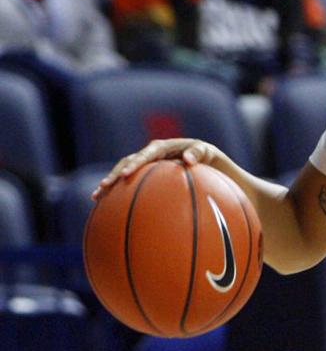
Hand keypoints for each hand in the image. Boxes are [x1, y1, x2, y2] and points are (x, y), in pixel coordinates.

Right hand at [92, 137, 225, 199]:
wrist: (200, 156)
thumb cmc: (204, 154)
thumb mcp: (204, 151)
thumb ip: (198, 153)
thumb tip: (189, 159)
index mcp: (161, 147)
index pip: (145, 155)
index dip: (135, 164)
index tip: (127, 175)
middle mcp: (149, 153)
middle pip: (127, 162)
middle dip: (115, 174)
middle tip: (105, 186)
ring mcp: (144, 162)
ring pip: (123, 171)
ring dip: (110, 182)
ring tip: (97, 196)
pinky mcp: (143, 172)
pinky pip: (128, 181)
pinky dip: (117, 190)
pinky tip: (104, 203)